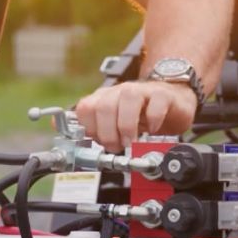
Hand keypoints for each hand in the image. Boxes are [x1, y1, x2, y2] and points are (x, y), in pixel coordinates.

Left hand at [75, 81, 196, 151]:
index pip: (85, 108)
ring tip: (132, 141)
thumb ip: (93, 129)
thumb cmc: (142, 115)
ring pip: (128, 98)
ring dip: (127, 125)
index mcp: (105, 99)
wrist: (172, 101)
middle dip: (108, 132)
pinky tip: (152, 129)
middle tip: (118, 146)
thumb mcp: (115, 124)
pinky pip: (156, 102)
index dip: (90, 130)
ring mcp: (142, 91)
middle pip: (104, 105)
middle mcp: (120, 92)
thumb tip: (66, 133)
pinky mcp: (163, 95)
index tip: (100, 144)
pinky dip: (153, 119)